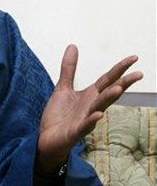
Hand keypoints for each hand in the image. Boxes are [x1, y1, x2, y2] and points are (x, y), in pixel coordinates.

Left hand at [37, 45, 142, 171]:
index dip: (120, 69)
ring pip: (99, 108)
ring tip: (118, 89)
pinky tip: (98, 115)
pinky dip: (91, 121)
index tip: (134, 58)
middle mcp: (91, 107)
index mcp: (89, 96)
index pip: (107, 79)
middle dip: (123, 84)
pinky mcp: (75, 132)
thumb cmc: (59, 116)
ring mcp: (85, 120)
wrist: (47, 139)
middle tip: (138, 74)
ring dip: (108, 99)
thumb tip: (73, 46)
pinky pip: (85, 126)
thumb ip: (69, 69)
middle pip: (108, 93)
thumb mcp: (63, 88)